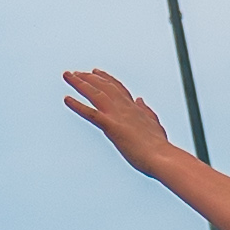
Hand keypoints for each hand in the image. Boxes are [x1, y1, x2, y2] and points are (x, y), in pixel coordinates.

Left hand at [60, 67, 190, 176]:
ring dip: (80, 83)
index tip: (94, 71)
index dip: (105, 78)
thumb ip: (145, 111)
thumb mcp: (154, 124)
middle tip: (74, 72)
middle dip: (88, 78)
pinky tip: (66, 98)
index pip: (117, 88)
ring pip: (95, 94)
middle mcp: (125, 108)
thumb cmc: (159, 148)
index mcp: (134, 108)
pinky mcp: (111, 127)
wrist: (162, 158)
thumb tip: (140, 99)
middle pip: (104, 86)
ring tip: (67, 75)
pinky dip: (77, 105)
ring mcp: (117, 116)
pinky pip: (90, 113)